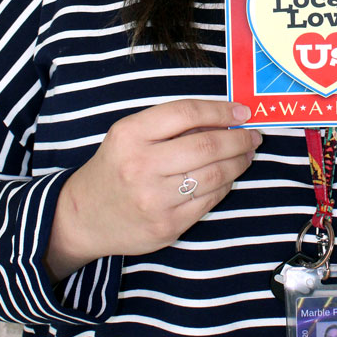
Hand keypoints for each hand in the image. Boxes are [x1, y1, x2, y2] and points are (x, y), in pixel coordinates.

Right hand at [45, 99, 260, 281]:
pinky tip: (228, 177)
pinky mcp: (167, 226)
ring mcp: (154, 199)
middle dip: (239, 138)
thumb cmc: (115, 166)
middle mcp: (141, 166)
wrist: (83, 217)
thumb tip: (225, 117)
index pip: (186, 113)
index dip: (221, 110)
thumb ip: (171, 124)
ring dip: (238, 162)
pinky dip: (225, 185)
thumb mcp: (130, 135)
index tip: (242, 111)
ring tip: (246, 154)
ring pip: (214, 175)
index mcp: (131, 134)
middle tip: (253, 135)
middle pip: (207, 145)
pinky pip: (209, 201)